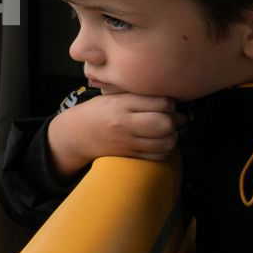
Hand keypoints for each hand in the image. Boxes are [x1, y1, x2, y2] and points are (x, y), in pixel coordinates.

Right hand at [46, 93, 186, 176]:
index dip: (171, 103)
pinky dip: (164, 150)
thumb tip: (173, 101)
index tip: (168, 104)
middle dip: (174, 121)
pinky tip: (159, 143)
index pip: (160, 102)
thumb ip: (140, 96)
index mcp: (121, 103)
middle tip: (173, 119)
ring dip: (172, 137)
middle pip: (164, 123)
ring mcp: (127, 142)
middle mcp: (124, 123)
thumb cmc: (100, 111)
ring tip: (167, 132)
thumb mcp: (115, 96)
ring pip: (165, 142)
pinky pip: (157, 156)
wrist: (78, 134)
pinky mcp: (129, 156)